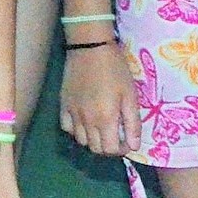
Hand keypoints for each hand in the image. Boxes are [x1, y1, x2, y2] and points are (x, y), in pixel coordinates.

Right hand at [58, 39, 140, 156]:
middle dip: (108, 147)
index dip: (122, 149)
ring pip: (81, 141)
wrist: (90, 48)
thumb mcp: (130, 94)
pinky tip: (84, 120)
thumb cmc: (115, 69)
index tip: (127, 140)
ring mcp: (73, 113)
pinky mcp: (63, 104)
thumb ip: (132, 123)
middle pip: (96, 149)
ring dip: (93, 139)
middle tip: (116, 134)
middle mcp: (87, 121)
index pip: (111, 150)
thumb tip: (134, 146)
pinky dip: (76, 129)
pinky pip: (66, 127)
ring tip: (101, 127)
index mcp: (105, 119)